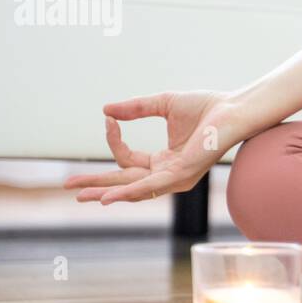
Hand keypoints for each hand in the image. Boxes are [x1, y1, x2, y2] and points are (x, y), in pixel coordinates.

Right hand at [64, 91, 250, 203]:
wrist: (232, 109)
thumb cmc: (206, 107)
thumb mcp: (162, 105)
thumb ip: (135, 109)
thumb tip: (105, 110)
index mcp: (164, 162)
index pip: (127, 160)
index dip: (114, 141)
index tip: (109, 119)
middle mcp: (168, 175)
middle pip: (124, 182)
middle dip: (96, 184)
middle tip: (69, 186)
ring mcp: (175, 178)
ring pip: (133, 189)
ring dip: (105, 191)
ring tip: (81, 194)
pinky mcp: (182, 175)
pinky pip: (150, 186)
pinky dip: (128, 191)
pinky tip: (109, 197)